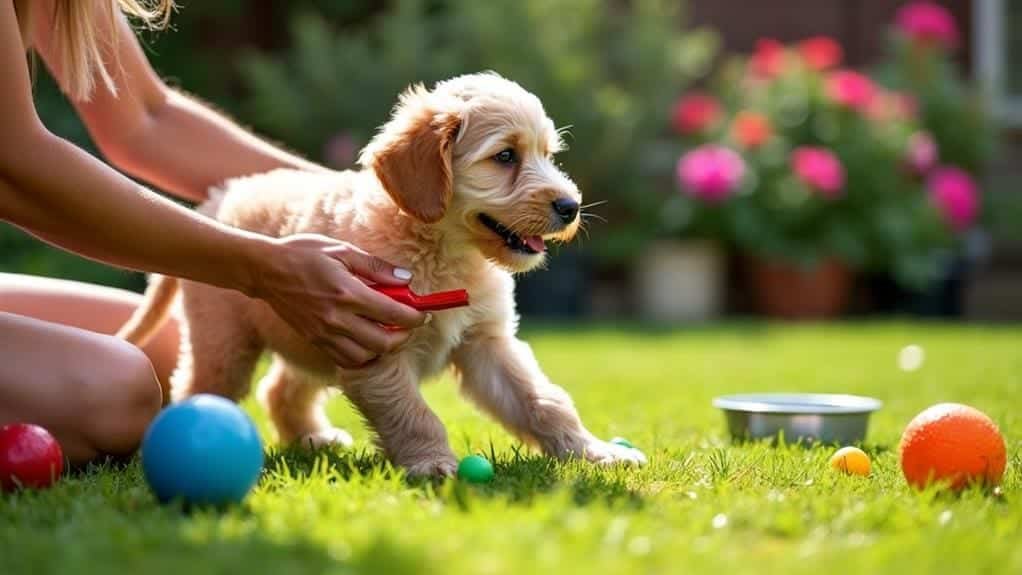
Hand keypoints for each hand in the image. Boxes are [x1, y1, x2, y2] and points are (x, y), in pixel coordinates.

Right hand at [248, 234, 426, 367]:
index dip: (415, 317)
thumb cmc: (304, 253)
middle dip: (404, 336)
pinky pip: (345, 360)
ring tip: (387, 332)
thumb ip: (377, 267)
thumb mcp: (342, 250)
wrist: (264, 270)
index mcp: (348, 293)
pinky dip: (362, 356)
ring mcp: (324, 333)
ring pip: (366, 357)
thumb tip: (407, 279)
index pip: (394, 314)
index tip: (423, 313)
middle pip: (384, 342)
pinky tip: (366, 339)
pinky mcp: (315, 341)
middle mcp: (337, 318)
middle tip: (408, 325)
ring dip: (383, 348)